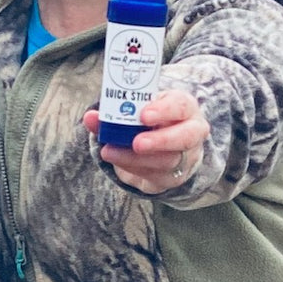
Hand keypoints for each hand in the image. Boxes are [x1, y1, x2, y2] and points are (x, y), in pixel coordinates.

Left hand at [83, 89, 209, 194]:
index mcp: (184, 107)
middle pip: (185, 137)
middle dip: (160, 140)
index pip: (181, 105)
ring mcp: (186, 156)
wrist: (163, 144)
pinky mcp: (174, 176)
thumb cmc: (149, 120)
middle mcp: (192, 131)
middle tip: (136, 143)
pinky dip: (132, 168)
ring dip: (136, 158)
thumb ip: (113, 112)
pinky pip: (155, 176)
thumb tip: (90, 117)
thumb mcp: (137, 110)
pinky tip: (117, 160)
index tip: (143, 115)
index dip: (164, 110)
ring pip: (167, 161)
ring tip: (110, 152)